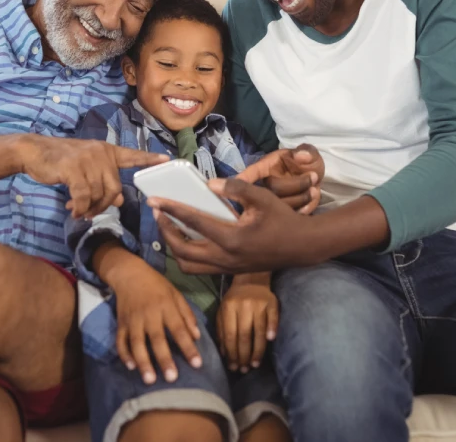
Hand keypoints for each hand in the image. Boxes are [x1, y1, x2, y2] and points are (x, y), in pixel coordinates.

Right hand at [14, 134, 167, 218]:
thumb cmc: (61, 161)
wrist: (34, 152)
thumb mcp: (85, 170)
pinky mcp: (73, 168)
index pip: (131, 155)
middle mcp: (101, 153)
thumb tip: (119, 200)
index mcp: (106, 151)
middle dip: (104, 205)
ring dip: (88, 208)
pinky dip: (80, 207)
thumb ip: (103, 182)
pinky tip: (73, 209)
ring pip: (98, 195)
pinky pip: (84, 196)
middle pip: (115, 188)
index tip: (168, 159)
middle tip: (89, 213)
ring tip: (77, 209)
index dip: (149, 159)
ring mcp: (87, 159)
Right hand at [103, 250, 202, 384]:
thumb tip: (196, 337)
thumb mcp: (176, 295)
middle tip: (172, 378)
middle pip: (157, 339)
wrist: (130, 274)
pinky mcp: (121, 323)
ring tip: (150, 380)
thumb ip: (187, 315)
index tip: (197, 364)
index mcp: (166, 306)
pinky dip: (124, 354)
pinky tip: (131, 367)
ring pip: (137, 343)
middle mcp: (149, 314)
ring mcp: (133, 319)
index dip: (188, 347)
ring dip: (143, 362)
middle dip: (164, 359)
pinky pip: (121, 340)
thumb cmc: (157, 286)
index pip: (179, 329)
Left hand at [149, 177, 320, 273]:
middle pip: (182, 250)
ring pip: (188, 265)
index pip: (193, 222)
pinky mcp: (229, 271)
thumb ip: (237, 189)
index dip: (171, 209)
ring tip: (170, 227)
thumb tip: (211, 184)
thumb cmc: (283, 219)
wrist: (301, 247)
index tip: (154, 200)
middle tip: (158, 213)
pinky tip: (189, 237)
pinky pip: (199, 268)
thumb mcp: (263, 197)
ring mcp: (226, 267)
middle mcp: (225, 257)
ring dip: (174, 247)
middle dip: (165, 231)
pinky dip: (187, 254)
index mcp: (232, 238)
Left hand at [217, 273, 277, 372]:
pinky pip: (273, 318)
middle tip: (244, 369)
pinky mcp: (272, 302)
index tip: (233, 367)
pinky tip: (270, 341)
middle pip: (244, 335)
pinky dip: (272, 329)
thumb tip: (224, 354)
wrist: (251, 279)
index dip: (231, 353)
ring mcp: (259, 304)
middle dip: (243, 355)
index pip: (230, 335)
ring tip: (254, 364)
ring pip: (258, 331)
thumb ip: (221, 330)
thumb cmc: (234, 299)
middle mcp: (243, 306)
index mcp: (229, 307)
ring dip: (257, 350)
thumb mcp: (223, 311)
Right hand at [238, 144, 324, 213]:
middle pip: (272, 190)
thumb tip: (301, 156)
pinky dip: (305, 208)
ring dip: (303, 197)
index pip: (251, 172)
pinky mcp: (284, 214)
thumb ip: (307, 151)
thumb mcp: (309, 153)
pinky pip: (291, 214)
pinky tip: (312, 200)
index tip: (241, 181)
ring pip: (282, 204)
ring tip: (315, 188)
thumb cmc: (307, 163)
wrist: (315, 180)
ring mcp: (273, 201)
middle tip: (314, 177)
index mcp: (266, 167)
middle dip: (296, 185)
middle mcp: (266, 185)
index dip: (245, 177)